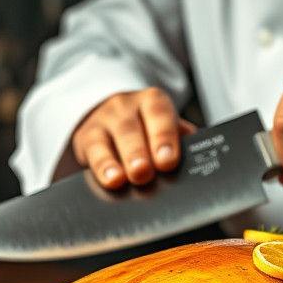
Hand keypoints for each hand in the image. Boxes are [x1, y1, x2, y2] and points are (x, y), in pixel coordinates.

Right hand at [57, 88, 196, 187]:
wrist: (114, 116)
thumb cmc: (149, 127)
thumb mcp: (166, 126)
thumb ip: (181, 138)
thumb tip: (197, 153)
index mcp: (153, 102)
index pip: (159, 115)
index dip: (163, 137)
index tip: (167, 161)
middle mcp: (125, 107)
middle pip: (130, 130)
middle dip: (137, 153)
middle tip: (143, 172)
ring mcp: (103, 121)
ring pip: (105, 140)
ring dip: (111, 162)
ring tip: (118, 179)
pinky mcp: (85, 137)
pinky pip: (90, 152)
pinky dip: (99, 168)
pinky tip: (106, 180)